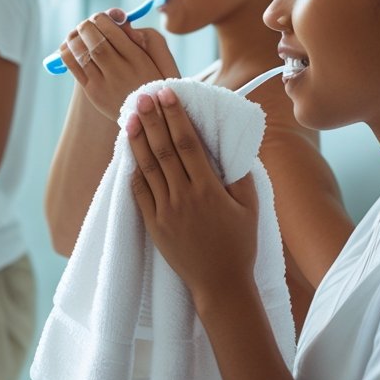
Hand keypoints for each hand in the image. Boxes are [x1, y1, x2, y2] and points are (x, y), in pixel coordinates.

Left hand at [58, 9, 180, 120]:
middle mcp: (121, 71)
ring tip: (76, 34)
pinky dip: (68, 54)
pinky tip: (69, 48)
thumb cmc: (149, 77)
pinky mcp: (93, 93)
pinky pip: (75, 68)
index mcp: (137, 58)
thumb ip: (136, 36)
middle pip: (95, 41)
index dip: (101, 19)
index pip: (112, 31)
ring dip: (74, 39)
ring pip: (83, 54)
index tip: (99, 17)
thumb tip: (117, 17)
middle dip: (86, 27)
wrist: (146, 114)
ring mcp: (105, 83)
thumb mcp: (155, 56)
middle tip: (84, 24)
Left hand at [125, 87, 258, 305]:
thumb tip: (234, 147)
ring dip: (138, 140)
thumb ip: (241, 176)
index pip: (187, 144)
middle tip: (142, 96)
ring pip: (147, 168)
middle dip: (152, 120)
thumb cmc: (240, 245)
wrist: (220, 285)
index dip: (175, 116)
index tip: (167, 94)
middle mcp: (183, 197)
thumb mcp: (250, 208)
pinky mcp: (153, 224)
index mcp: (208, 189)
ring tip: (131, 117)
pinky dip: (133, 171)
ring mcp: (165, 211)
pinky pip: (139, 192)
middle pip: (163, 150)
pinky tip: (129, 153)